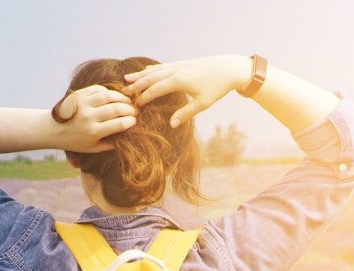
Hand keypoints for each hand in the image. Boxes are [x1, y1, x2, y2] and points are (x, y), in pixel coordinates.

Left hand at [52, 85, 136, 152]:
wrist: (53, 129)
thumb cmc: (75, 141)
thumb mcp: (92, 148)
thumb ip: (109, 144)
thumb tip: (128, 137)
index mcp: (93, 132)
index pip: (119, 124)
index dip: (130, 121)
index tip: (134, 121)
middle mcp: (88, 117)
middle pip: (116, 108)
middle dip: (129, 109)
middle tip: (134, 110)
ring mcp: (83, 104)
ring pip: (109, 96)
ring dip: (121, 97)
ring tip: (127, 101)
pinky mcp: (79, 95)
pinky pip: (99, 89)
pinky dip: (108, 92)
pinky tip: (113, 96)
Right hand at [123, 55, 249, 127]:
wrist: (230, 68)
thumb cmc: (218, 87)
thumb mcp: (203, 103)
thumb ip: (185, 114)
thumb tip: (170, 125)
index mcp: (179, 81)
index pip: (155, 90)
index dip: (144, 98)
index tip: (134, 106)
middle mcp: (176, 70)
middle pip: (151, 78)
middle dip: (136, 86)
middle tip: (123, 94)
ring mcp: (179, 65)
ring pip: (155, 70)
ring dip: (140, 75)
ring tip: (127, 79)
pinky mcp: (183, 63)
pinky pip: (162, 66)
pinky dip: (151, 69)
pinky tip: (145, 71)